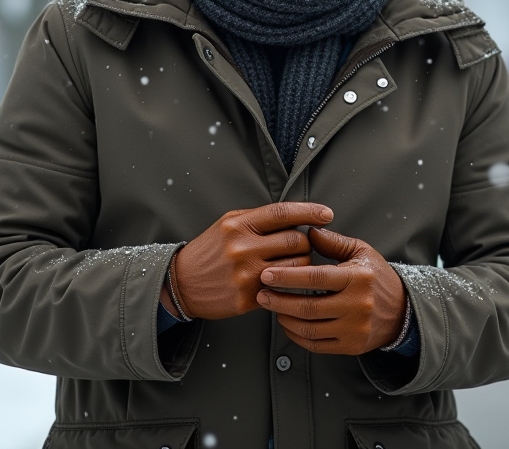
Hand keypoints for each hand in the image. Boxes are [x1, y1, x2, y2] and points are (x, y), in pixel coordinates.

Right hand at [171, 202, 333, 319]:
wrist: (181, 283)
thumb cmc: (211, 251)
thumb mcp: (228, 224)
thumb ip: (259, 219)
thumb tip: (298, 216)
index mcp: (238, 224)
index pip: (282, 213)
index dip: (309, 211)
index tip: (327, 214)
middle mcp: (242, 247)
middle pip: (296, 241)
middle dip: (306, 244)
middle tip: (300, 248)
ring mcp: (245, 274)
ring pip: (297, 266)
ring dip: (303, 266)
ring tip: (292, 266)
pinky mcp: (248, 297)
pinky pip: (284, 289)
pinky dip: (289, 285)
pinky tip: (283, 283)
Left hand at [256, 227, 405, 354]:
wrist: (401, 311)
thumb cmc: (376, 276)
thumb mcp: (360, 252)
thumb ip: (333, 242)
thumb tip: (307, 231)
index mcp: (357, 278)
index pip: (316, 278)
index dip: (288, 277)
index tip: (266, 273)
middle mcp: (357, 305)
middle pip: (309, 307)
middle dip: (279, 301)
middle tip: (261, 293)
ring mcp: (354, 329)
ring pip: (310, 328)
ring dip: (285, 318)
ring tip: (272, 306)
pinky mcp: (351, 347)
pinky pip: (316, 345)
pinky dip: (296, 335)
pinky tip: (287, 323)